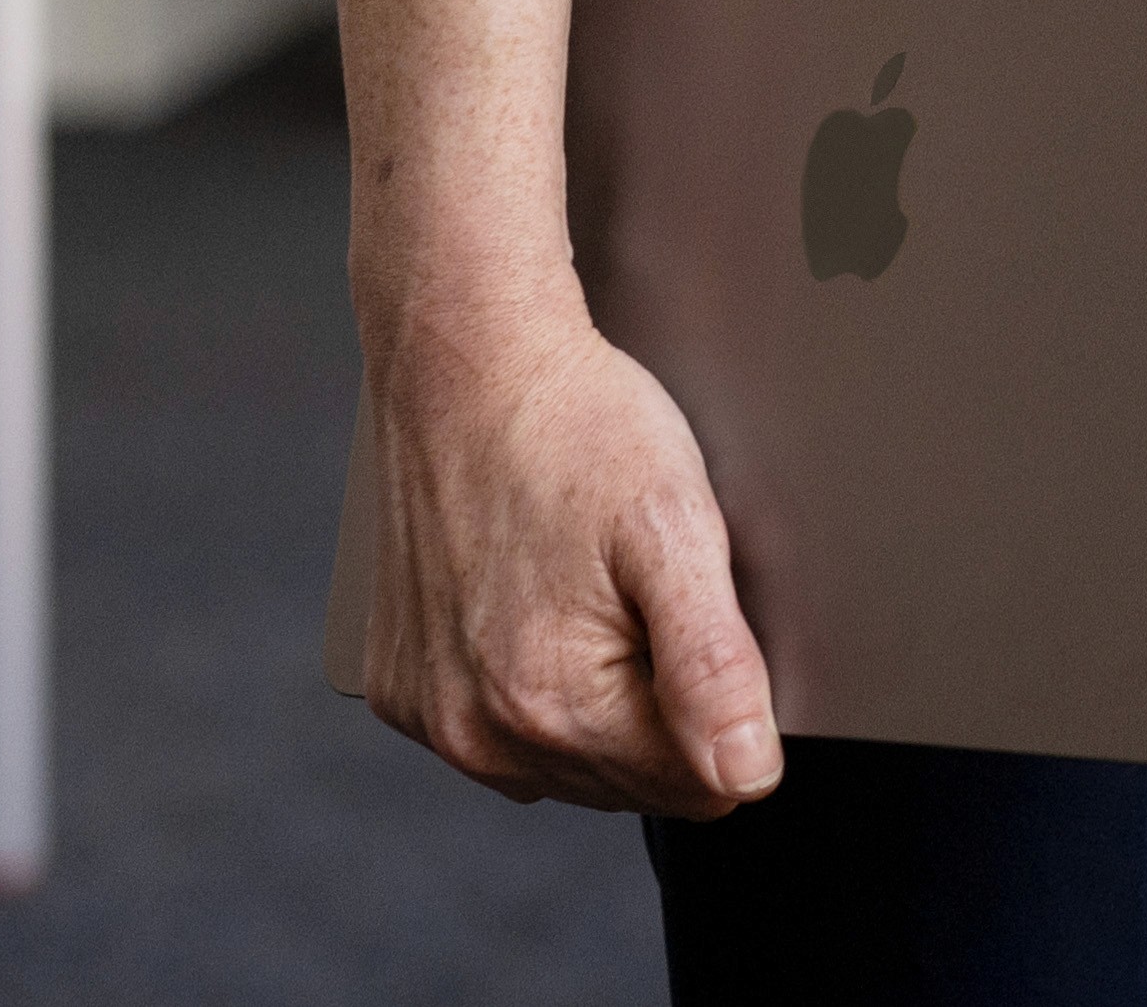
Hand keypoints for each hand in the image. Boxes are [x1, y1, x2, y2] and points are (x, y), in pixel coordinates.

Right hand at [349, 301, 781, 816]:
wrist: (465, 359)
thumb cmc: (571, 426)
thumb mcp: (675, 528)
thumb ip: (717, 667)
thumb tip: (746, 774)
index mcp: (552, 703)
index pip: (700, 786)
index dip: (725, 707)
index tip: (697, 617)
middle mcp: (477, 732)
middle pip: (630, 781)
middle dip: (658, 703)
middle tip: (643, 592)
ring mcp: (429, 715)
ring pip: (566, 763)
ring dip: (596, 699)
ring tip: (588, 589)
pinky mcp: (399, 689)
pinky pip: (496, 729)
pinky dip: (527, 683)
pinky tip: (534, 599)